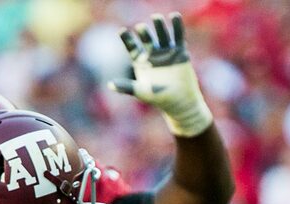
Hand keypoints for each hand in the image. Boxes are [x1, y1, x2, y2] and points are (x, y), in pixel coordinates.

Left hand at [109, 12, 212, 136]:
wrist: (179, 102)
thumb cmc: (158, 98)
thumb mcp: (140, 92)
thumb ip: (127, 87)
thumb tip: (110, 85)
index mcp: (140, 62)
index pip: (132, 47)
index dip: (127, 39)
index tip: (121, 31)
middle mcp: (152, 55)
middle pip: (147, 39)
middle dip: (144, 33)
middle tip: (140, 28)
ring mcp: (166, 52)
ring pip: (161, 35)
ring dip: (159, 26)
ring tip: (156, 17)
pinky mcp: (180, 52)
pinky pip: (178, 36)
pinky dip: (176, 26)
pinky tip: (174, 16)